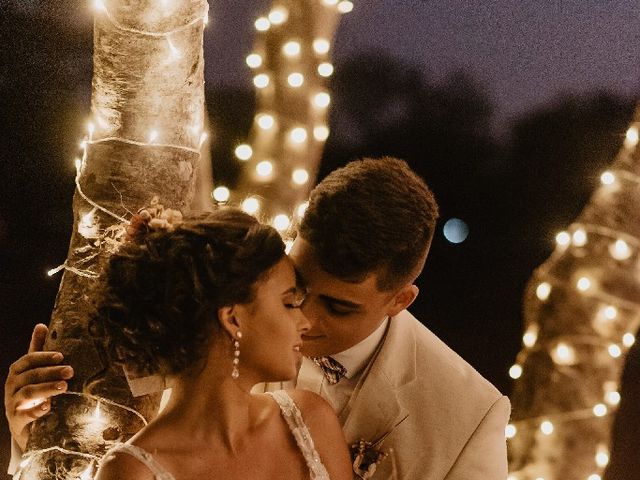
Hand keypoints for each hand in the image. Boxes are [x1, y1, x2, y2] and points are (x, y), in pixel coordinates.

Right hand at [4, 324, 73, 449]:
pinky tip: (48, 407)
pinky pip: (24, 415)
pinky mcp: (17, 421)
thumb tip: (41, 325)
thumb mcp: (35, 370)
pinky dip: (36, 411)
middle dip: (51, 372)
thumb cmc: (34, 391)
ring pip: (28, 393)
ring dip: (46, 388)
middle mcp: (12, 386)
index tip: (61, 355)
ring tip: (64, 387)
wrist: (26, 424)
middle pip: (30, 376)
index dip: (43, 356)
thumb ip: (37, 349)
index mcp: (17, 372)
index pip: (28, 359)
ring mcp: (13, 404)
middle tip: (70, 371)